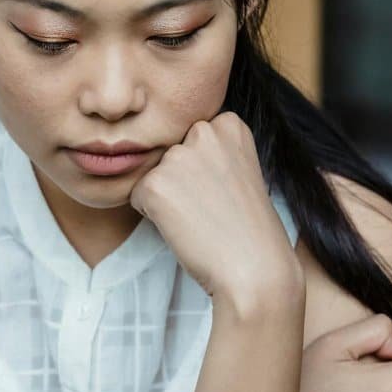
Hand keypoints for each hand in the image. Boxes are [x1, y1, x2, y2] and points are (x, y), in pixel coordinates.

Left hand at [129, 112, 301, 304]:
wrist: (254, 267)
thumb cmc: (249, 228)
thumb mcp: (240, 171)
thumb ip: (211, 152)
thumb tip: (170, 151)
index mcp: (228, 124)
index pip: (191, 138)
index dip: (202, 170)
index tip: (225, 190)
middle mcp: (202, 131)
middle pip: (169, 153)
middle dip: (181, 179)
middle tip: (212, 207)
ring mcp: (177, 156)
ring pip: (152, 175)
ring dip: (167, 197)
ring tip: (200, 218)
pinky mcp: (154, 184)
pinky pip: (136, 196)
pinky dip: (153, 216)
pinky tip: (184, 227)